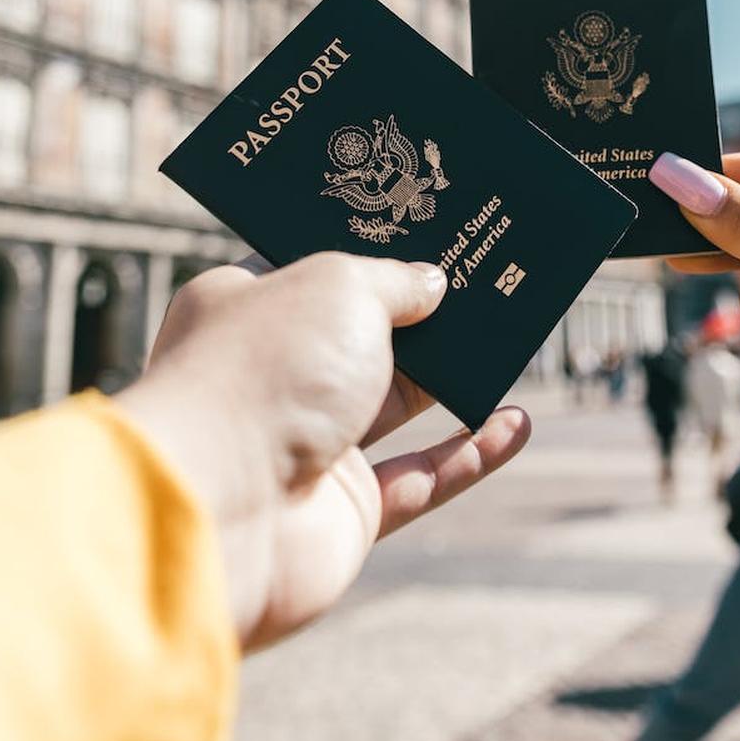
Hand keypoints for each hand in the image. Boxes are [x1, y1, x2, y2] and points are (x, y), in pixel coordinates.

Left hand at [117, 253, 529, 648]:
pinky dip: (471, 454)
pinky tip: (517, 424)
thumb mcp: (340, 287)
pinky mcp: (344, 512)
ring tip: (513, 341)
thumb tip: (431, 284)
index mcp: (243, 309)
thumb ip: (394, 280)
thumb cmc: (263, 374)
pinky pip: (422, 479)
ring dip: (455, 379)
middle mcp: (272, 377)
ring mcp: (307, 447)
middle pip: (362, 337)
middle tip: (484, 280)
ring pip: (397, 405)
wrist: (221, 509)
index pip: (308, 268)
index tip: (424, 228)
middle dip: (422, 314)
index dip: (366, 248)